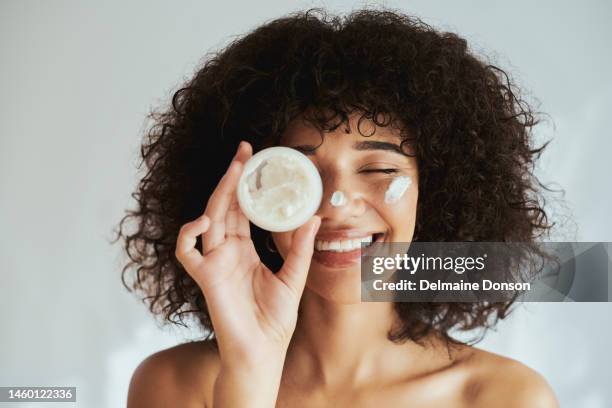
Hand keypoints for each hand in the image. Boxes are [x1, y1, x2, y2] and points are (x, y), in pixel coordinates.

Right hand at [175, 141, 320, 366]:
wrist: (263, 351)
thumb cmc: (275, 319)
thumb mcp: (294, 277)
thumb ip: (300, 248)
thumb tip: (314, 218)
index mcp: (244, 249)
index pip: (242, 210)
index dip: (246, 185)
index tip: (256, 161)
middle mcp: (227, 251)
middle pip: (224, 206)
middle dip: (232, 178)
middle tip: (244, 152)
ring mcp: (214, 262)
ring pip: (209, 219)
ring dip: (219, 193)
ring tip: (234, 170)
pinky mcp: (205, 277)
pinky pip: (186, 251)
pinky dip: (189, 233)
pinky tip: (205, 219)